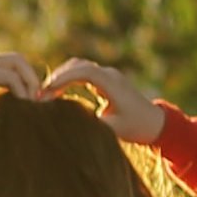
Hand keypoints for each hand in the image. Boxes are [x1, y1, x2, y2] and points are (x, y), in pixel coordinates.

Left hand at [0, 52, 44, 125]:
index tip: (29, 110)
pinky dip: (14, 75)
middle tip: (36, 98)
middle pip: (16, 60)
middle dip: (30, 77)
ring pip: (11, 60)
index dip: (24, 92)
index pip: (12, 77)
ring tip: (29, 96)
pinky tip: (16, 94)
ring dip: (23, 75)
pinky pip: (3, 66)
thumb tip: (14, 115)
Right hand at [50, 58, 169, 142]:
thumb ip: (92, 126)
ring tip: (46, 94)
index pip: (84, 71)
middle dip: (58, 77)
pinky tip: (57, 93)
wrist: (156, 123)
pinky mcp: (106, 81)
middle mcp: (109, 75)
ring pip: (79, 67)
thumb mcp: (114, 130)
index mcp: (112, 83)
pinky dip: (68, 79)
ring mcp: (108, 76)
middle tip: (40, 93)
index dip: (64, 78)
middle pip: (78, 65)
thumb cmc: (137, 127)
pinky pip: (83, 73)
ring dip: (62, 77)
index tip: (47, 90)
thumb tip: (68, 126)